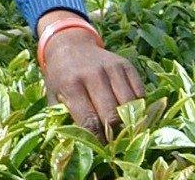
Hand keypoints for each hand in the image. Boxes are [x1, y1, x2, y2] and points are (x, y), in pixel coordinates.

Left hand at [38, 12, 143, 140]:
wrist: (70, 45)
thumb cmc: (61, 78)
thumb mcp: (53, 97)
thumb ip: (62, 121)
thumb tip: (76, 148)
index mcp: (70, 84)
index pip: (89, 122)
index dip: (98, 141)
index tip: (101, 149)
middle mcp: (92, 74)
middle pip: (112, 115)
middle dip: (114, 134)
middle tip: (113, 142)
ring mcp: (111, 68)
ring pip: (130, 106)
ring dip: (129, 122)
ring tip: (123, 129)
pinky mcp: (125, 65)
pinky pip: (141, 94)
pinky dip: (139, 107)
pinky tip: (129, 111)